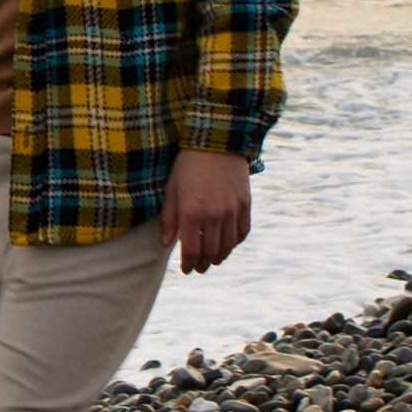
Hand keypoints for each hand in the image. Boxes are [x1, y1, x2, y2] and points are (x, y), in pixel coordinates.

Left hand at [162, 149, 250, 276]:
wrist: (216, 141)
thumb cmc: (187, 166)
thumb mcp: (171, 190)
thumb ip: (168, 219)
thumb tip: (165, 245)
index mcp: (191, 212)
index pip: (192, 250)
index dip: (189, 265)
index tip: (186, 270)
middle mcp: (214, 214)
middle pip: (211, 252)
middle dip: (204, 265)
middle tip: (199, 268)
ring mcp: (232, 210)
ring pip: (228, 245)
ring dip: (219, 257)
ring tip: (212, 260)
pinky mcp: (245, 204)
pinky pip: (242, 232)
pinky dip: (234, 243)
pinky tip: (227, 245)